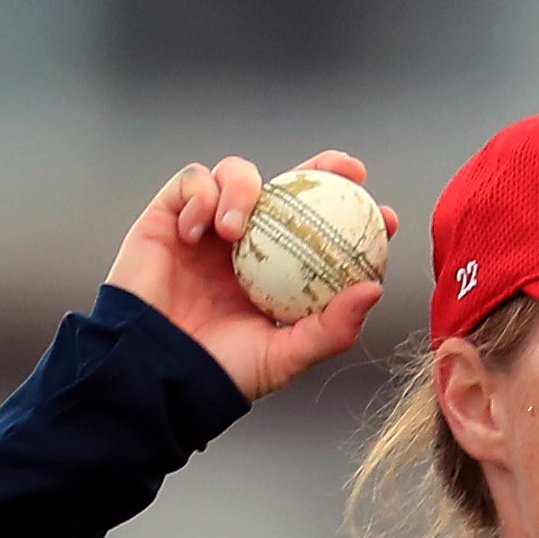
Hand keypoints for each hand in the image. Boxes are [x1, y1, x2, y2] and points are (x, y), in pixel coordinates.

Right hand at [103, 150, 400, 401]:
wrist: (155, 370)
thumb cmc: (221, 369)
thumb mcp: (286, 356)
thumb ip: (331, 329)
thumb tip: (374, 290)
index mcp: (280, 269)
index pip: (321, 230)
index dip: (353, 214)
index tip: (383, 216)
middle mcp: (248, 241)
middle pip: (289, 187)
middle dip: (321, 167)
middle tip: (344, 169)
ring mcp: (209, 225)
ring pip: (239, 173)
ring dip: (244, 189)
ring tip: (235, 229)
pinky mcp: (169, 215)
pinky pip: (191, 182)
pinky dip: (199, 197)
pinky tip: (200, 232)